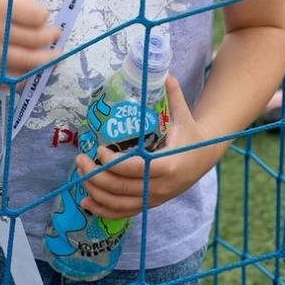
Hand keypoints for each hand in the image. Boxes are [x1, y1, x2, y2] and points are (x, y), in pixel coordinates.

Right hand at [0, 0, 59, 82]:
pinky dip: (17, 80)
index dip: (44, 16)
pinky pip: (3, 79)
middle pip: (36, 40)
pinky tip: (25, 77)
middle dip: (50, 39)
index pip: (37, 16)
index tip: (44, 16)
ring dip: (44, 61)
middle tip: (56, 36)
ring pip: (25, 63)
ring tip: (52, 58)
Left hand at [75, 76, 216, 218]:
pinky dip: (104, 210)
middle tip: (79, 160)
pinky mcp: (150, 203)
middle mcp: (161, 187)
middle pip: (123, 188)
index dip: (113, 162)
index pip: (136, 169)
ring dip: (96, 192)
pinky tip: (87, 202)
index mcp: (169, 165)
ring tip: (80, 175)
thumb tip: (165, 72)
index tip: (98, 148)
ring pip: (120, 204)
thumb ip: (174, 94)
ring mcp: (155, 198)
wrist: (204, 158)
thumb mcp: (184, 115)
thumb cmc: (190, 134)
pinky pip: (124, 212)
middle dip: (97, 176)